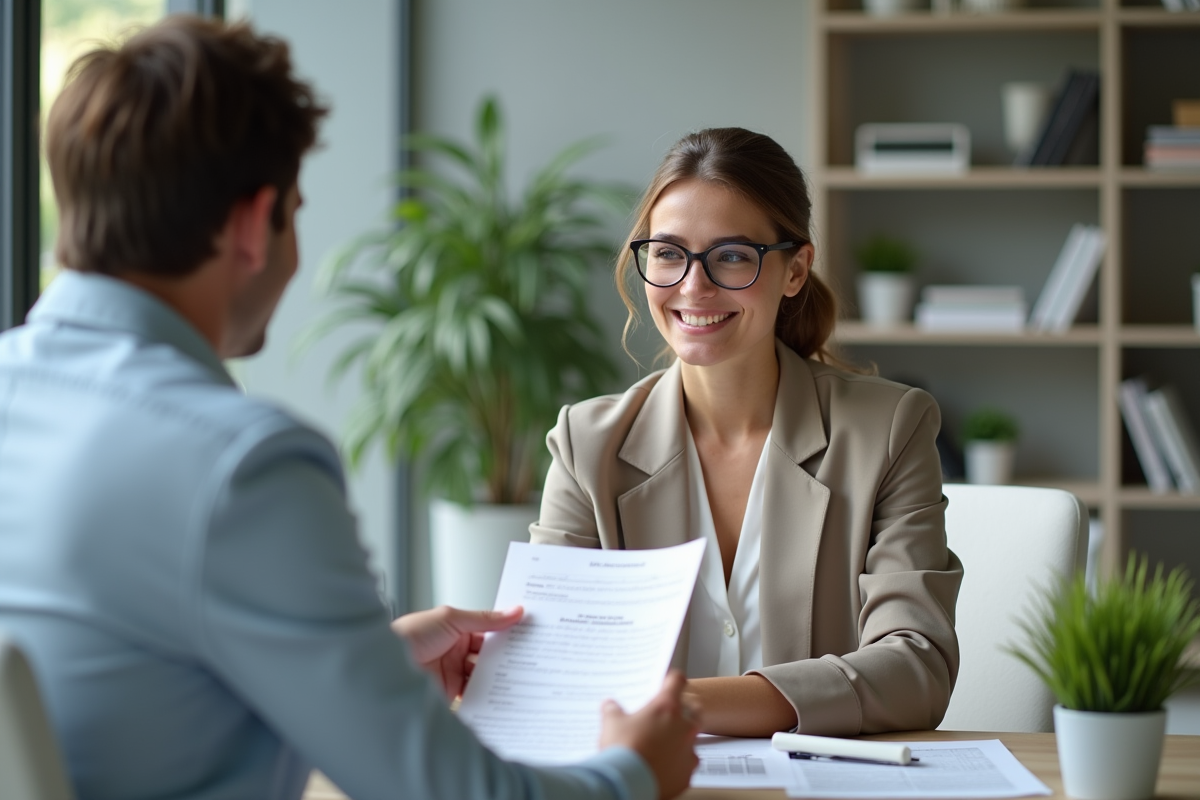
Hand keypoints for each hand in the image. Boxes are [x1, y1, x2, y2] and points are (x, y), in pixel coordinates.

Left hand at [391, 605, 522, 699]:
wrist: (383, 665)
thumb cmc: (410, 635)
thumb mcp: (451, 618)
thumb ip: (485, 619)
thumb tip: (514, 611)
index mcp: (456, 631)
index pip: (489, 633)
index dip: (508, 634)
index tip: (530, 635)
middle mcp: (455, 653)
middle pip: (489, 657)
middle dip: (508, 659)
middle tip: (532, 660)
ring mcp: (453, 674)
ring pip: (484, 677)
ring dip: (499, 679)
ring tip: (522, 679)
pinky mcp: (450, 695)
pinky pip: (474, 697)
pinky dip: (487, 698)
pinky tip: (501, 696)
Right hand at [598, 671, 700, 799]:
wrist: (628, 783)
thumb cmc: (623, 751)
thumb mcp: (611, 723)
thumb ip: (612, 710)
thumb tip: (609, 706)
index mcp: (666, 707)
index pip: (677, 682)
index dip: (673, 680)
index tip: (671, 682)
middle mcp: (683, 726)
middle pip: (694, 709)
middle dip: (685, 710)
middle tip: (670, 714)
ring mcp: (688, 749)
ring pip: (693, 738)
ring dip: (681, 737)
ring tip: (664, 743)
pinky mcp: (687, 772)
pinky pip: (688, 763)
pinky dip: (678, 762)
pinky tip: (665, 765)